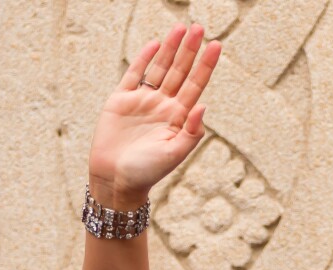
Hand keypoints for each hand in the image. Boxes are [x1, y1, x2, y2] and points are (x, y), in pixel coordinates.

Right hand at [87, 24, 220, 207]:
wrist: (115, 179)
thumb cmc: (147, 172)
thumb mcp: (174, 153)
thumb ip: (192, 132)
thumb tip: (203, 105)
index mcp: (179, 118)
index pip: (196, 85)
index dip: (206, 65)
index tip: (217, 46)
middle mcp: (163, 106)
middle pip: (179, 71)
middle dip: (190, 50)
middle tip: (200, 27)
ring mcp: (143, 101)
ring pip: (159, 68)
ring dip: (170, 49)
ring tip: (181, 28)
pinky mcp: (121, 100)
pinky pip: (135, 74)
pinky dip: (144, 59)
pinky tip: (155, 44)